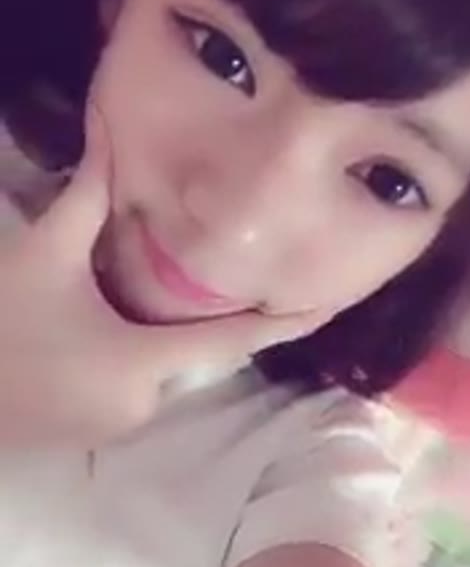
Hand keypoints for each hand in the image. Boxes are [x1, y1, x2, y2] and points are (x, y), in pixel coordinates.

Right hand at [0, 108, 320, 446]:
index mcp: (144, 362)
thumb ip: (85, 197)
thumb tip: (108, 131)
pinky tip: (82, 334)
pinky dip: (122, 359)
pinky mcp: (94, 435)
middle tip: (161, 282)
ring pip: (154, 367)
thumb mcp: (42, 255)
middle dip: (179, 313)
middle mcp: (144, 404)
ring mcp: (118, 426)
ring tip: (94, 309)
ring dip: (142, 335)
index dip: (286, 322)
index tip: (331, 306)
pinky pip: (128, 389)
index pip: (234, 340)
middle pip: (185, 347)